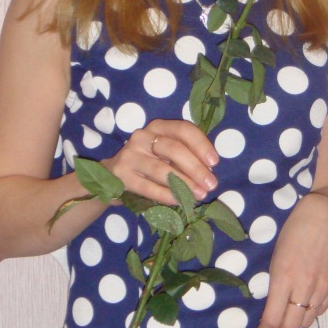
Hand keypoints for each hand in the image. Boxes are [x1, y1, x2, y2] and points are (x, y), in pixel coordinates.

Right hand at [102, 119, 218, 205]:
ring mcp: (130, 155)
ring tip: (199, 195)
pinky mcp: (122, 175)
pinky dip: (166, 194)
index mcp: (158, 127)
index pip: (183, 129)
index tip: (214, 162)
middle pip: (173, 149)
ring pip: (161, 169)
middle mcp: (142, 136)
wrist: (112, 175)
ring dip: (184, 184)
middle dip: (196, 168)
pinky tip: (179, 200)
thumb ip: (184, 156)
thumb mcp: (165, 152)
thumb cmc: (149, 162)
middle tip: (211, 184)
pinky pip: (148, 187)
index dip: (201, 145)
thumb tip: (208, 171)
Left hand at [256, 192, 327, 327]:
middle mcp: (305, 286)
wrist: (327, 216)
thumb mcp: (276, 255)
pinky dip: (310, 313)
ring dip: (295, 324)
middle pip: (291, 325)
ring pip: (307, 320)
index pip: (274, 318)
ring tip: (287, 320)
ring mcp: (323, 287)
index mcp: (285, 277)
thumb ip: (274, 282)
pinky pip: (321, 310)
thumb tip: (269, 305)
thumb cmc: (294, 230)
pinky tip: (303, 307)